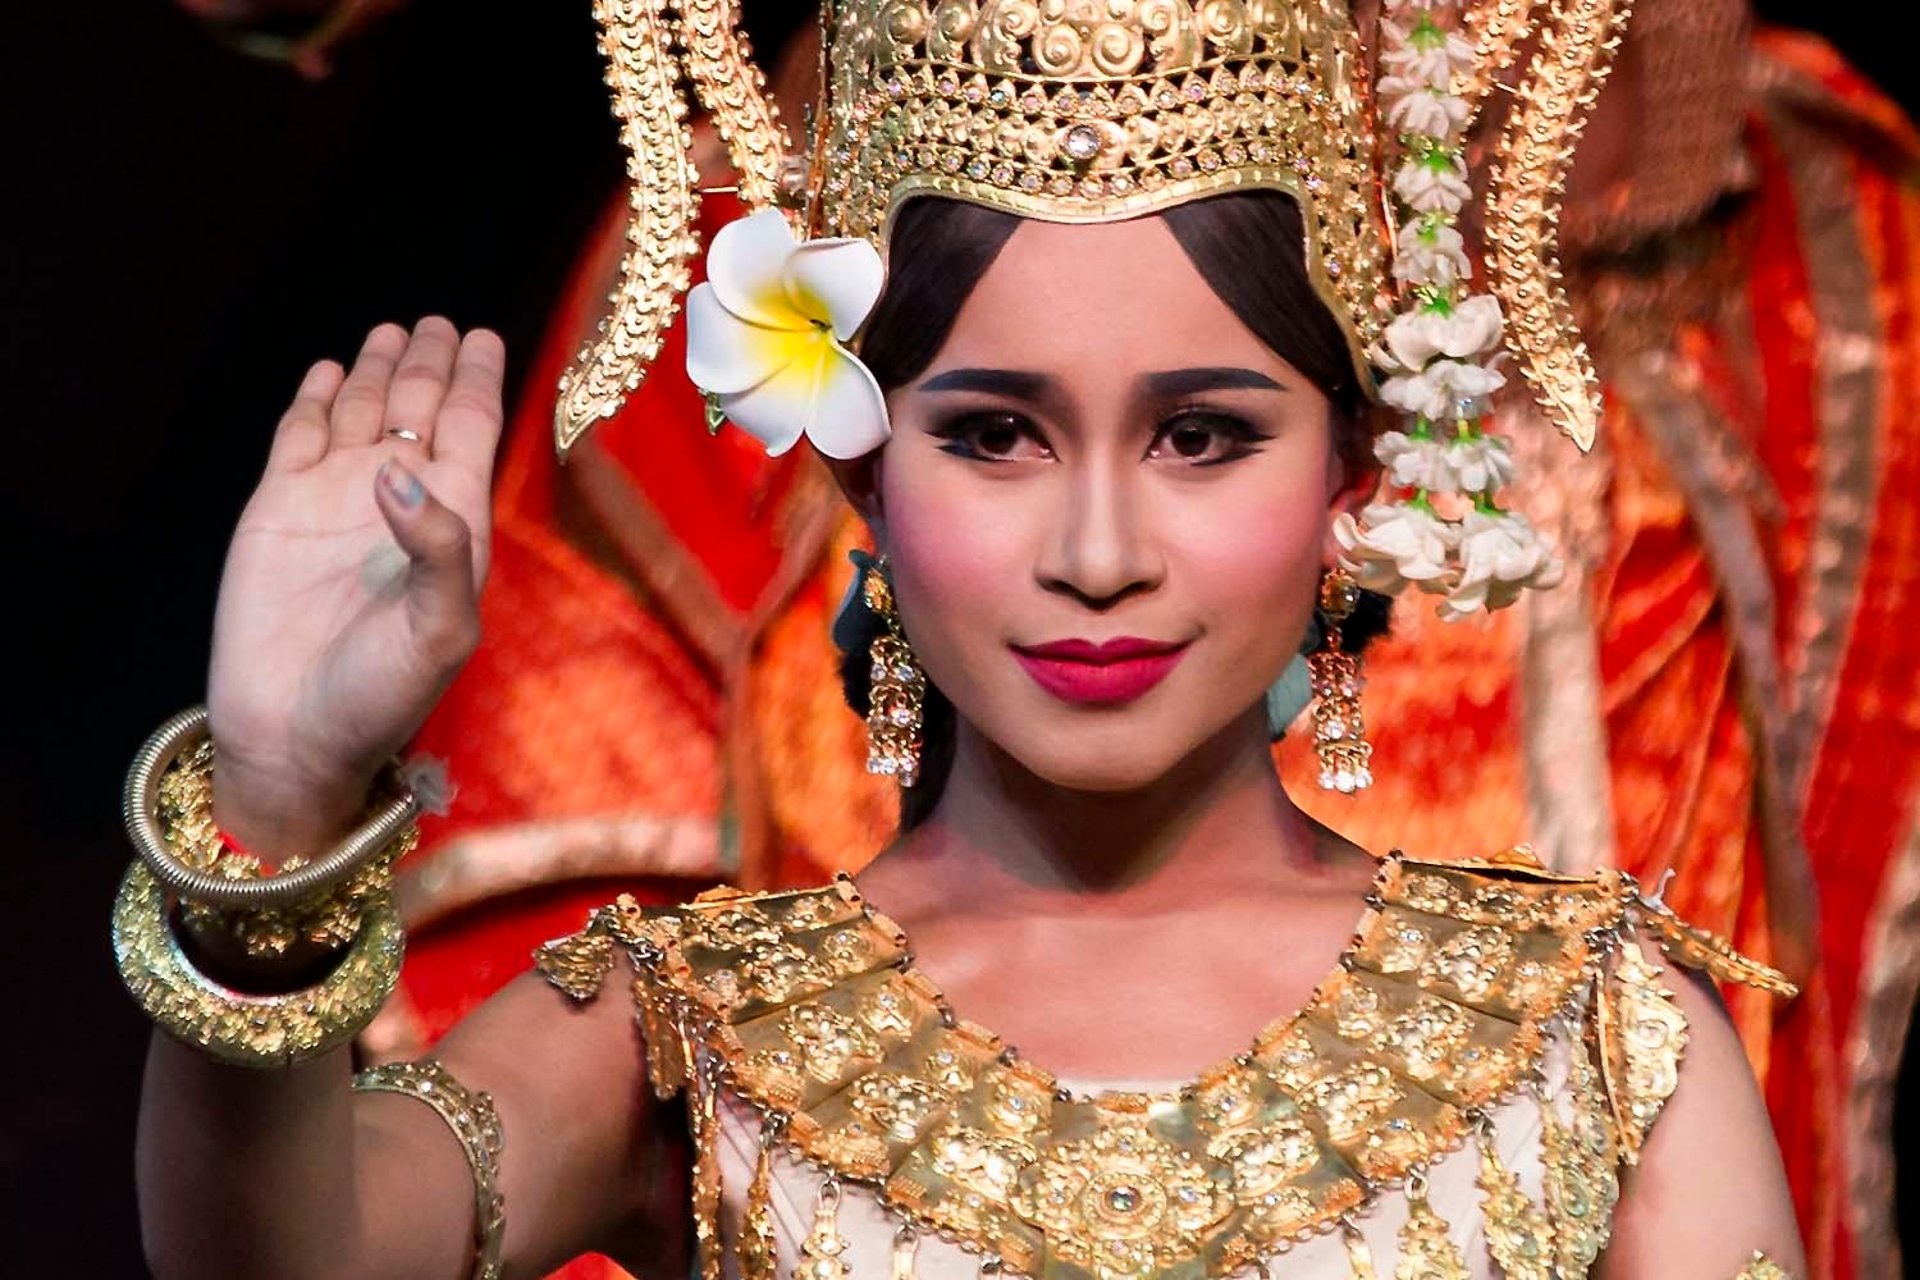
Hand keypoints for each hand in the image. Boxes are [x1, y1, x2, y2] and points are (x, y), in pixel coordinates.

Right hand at [207, 319, 505, 858]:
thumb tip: (399, 471)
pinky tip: (329, 371)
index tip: (483, 338)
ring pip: (364, 414)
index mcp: (452, 526)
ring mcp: (334, 502)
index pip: (470, 432)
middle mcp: (398, 504)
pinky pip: (299, 436)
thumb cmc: (382, 697)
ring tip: (394, 332)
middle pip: (421, 410)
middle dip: (431, 364)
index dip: (476, 382)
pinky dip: (314, 401)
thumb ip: (438, 549)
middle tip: (440, 323)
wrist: (293, 736)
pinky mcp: (275, 509)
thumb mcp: (439, 632)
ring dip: (378, 372)